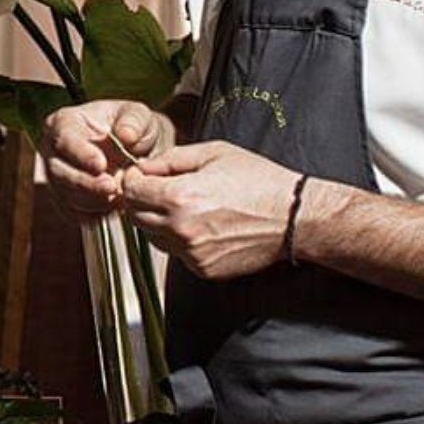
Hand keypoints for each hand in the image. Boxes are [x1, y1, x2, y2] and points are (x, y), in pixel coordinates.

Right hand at [42, 100, 174, 219]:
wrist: (135, 153)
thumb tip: (125, 135)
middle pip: (59, 171)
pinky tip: (113, 209)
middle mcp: (52, 149)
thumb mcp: (139, 116)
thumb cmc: (132, 128)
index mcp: (64, 122)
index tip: (101, 165)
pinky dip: (93, 214)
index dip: (80, 153)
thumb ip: (134, 120)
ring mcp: (55, 176)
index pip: (65, 138)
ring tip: (120, 199)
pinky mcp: (64, 199)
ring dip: (93, 201)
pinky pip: (72, 212)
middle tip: (113, 188)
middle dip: (86, 183)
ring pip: (65, 195)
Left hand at [113, 141, 298, 278]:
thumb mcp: (213, 153)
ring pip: (153, 237)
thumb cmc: (258, 180)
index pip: (131, 191)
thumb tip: (143, 167)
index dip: (133, 180)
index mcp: (180, 197)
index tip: (142, 175)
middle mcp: (181, 229)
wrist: (293, 217)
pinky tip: (202, 225)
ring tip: (185, 206)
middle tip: (160, 189)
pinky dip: (180, 240)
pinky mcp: (204, 269)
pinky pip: (176, 254)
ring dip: (159, 222)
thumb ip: (171, 159)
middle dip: (142, 201)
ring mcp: (192, 253)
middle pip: (136, 216)